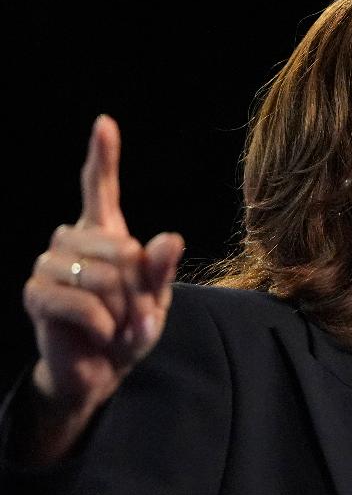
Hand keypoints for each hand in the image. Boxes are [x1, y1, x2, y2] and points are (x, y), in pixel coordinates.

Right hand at [20, 115, 183, 463]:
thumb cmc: (128, 329)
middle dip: (139, 290)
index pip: (100, 188)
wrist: (99, 371)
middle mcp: (71, 240)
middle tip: (135, 315)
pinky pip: (82, 304)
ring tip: (116, 325)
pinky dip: (103, 324)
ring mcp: (49, 265)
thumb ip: (161, 271)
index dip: (103, 157)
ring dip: (122, 310)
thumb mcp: (156, 301)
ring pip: (102, 277)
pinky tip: (100, 333)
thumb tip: (171, 237)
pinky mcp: (36, 294)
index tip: (105, 123)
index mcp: (104, 235)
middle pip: (121, 249)